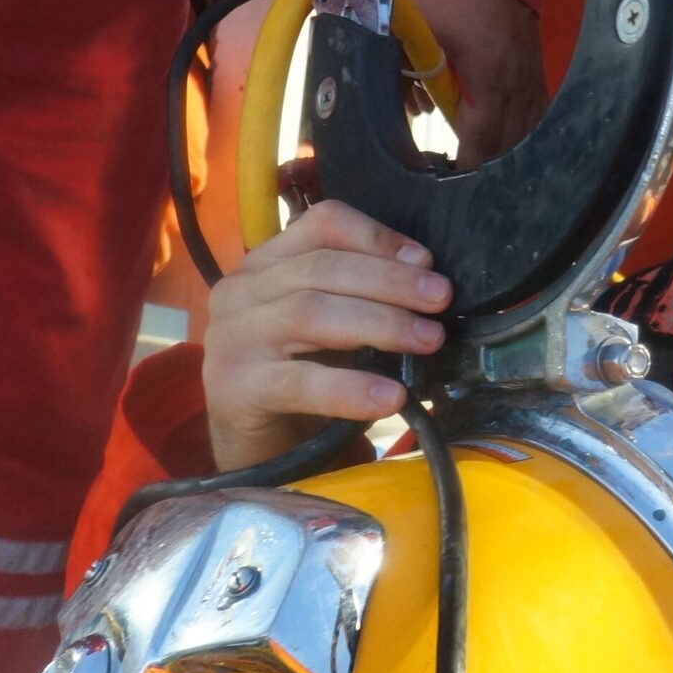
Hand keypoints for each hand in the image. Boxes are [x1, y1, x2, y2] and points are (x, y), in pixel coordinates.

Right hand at [204, 201, 449, 470]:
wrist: (258, 447)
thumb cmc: (302, 377)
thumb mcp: (332, 325)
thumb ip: (363, 295)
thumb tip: (426, 279)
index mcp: (266, 263)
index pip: (321, 225)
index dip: (377, 237)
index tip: (425, 260)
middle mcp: (241, 291)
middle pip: (322, 268)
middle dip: (391, 282)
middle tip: (440, 299)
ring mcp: (231, 337)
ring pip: (311, 314)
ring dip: (380, 324)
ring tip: (428, 340)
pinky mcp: (234, 387)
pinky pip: (300, 382)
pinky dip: (350, 388)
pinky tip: (391, 395)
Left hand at [402, 0, 546, 163]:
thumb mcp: (413, 27)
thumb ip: (401, 69)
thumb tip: (398, 108)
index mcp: (488, 74)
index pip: (483, 137)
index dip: (468, 163)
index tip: (452, 178)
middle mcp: (516, 80)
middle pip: (510, 141)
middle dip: (487, 162)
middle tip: (462, 173)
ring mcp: (531, 72)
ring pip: (527, 128)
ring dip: (506, 147)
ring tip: (484, 159)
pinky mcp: (536, 63)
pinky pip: (537, 109)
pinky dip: (523, 126)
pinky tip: (509, 133)